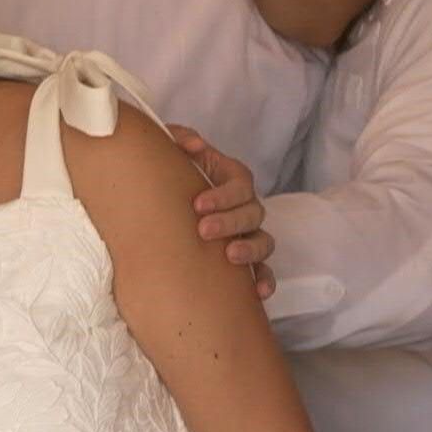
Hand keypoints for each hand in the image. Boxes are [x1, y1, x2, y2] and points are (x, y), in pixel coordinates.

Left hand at [169, 125, 275, 298]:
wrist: (165, 201)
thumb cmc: (173, 174)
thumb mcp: (175, 151)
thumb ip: (180, 139)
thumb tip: (192, 144)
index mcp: (231, 179)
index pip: (239, 184)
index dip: (223, 195)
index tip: (197, 204)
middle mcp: (245, 206)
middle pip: (252, 213)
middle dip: (230, 222)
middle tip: (203, 230)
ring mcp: (249, 233)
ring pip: (264, 242)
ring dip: (250, 250)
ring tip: (230, 256)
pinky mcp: (249, 260)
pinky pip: (266, 271)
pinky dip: (265, 280)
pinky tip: (257, 292)